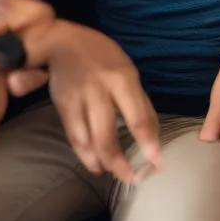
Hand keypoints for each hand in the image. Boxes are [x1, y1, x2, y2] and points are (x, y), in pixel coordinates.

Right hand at [34, 21, 163, 182]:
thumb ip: (140, 103)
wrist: (63, 42)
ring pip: (88, 141)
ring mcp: (78, 100)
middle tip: (131, 178)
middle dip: (119, 163)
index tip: (158, 164)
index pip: (138, 118)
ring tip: (113, 174)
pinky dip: (84, 154)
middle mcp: (99, 91)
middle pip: (107, 136)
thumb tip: (153, 135)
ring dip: (101, 163)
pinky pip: (74, 137)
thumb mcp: (128, 71)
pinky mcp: (62, 107)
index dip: (148, 145)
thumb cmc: (104, 57)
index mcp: (123, 79)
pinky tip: (94, 164)